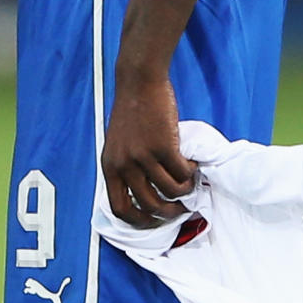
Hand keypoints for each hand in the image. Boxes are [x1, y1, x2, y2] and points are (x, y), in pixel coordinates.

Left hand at [101, 70, 195, 228]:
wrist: (139, 81)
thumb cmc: (132, 111)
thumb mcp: (119, 144)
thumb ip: (127, 168)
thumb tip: (146, 196)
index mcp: (110, 165)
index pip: (119, 208)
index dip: (139, 221)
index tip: (154, 221)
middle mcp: (124, 164)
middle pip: (149, 205)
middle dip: (169, 213)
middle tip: (181, 208)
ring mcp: (143, 156)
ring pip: (170, 191)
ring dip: (184, 191)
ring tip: (189, 182)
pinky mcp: (163, 146)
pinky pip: (182, 172)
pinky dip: (191, 172)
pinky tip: (192, 163)